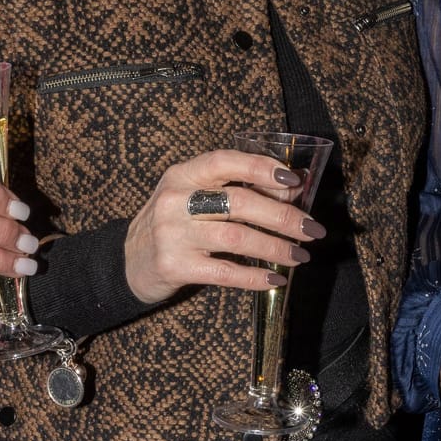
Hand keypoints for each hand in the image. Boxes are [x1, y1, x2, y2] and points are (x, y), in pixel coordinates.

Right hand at [124, 149, 323, 304]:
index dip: (261, 167)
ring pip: (237, 238)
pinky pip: (225, 272)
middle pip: (240, 203)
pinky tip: (274, 279)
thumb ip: (232, 189)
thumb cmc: (173, 224)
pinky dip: (255, 277)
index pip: (225, 161)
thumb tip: (291, 190)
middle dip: (283, 216)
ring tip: (300, 255)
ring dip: (276, 247)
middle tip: (312, 229)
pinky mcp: (175, 266)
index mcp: (183, 174)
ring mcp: (173, 234)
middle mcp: (176, 200)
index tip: (294, 181)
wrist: (128, 262)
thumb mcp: (193, 196)